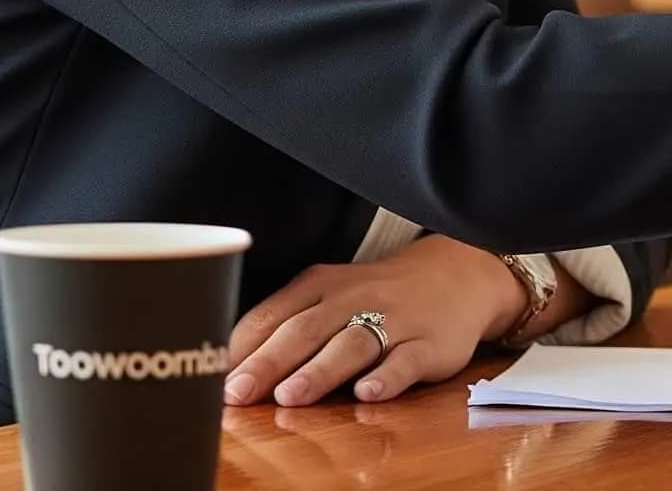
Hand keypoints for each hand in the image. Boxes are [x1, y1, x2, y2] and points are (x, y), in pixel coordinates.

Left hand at [226, 237, 528, 406]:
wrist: (458, 275)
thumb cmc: (376, 295)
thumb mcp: (328, 294)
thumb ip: (284, 325)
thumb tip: (227, 371)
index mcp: (322, 284)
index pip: (273, 314)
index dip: (241, 348)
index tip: (213, 379)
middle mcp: (356, 298)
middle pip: (307, 329)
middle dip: (270, 362)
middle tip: (239, 392)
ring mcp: (395, 320)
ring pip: (354, 344)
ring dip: (320, 371)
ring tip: (290, 396)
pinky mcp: (430, 344)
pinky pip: (407, 360)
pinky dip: (388, 377)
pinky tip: (369, 392)